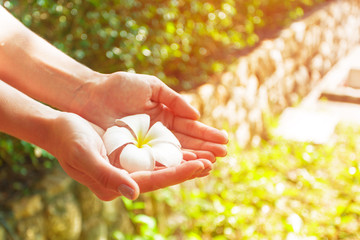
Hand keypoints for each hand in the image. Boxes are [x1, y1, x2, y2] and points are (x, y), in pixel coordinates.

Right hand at [50, 112, 211, 199]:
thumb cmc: (67, 141)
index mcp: (114, 184)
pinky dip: (171, 152)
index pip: (154, 181)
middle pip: (162, 176)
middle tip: (213, 161)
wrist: (58, 128)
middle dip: (188, 169)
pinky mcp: (127, 157)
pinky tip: (185, 147)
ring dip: (183, 160)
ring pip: (161, 166)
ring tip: (206, 156)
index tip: (201, 165)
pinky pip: (154, 156)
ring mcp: (126, 168)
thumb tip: (133, 193)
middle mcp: (124, 179)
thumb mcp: (84, 156)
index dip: (179, 173)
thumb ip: (107, 176)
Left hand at [76, 72, 227, 160]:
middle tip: (223, 155)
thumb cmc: (119, 87)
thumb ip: (174, 99)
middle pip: (185, 143)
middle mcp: (159, 133)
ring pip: (173, 154)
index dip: (206, 134)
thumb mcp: (151, 87)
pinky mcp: (133, 154)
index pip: (189, 127)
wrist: (90, 95)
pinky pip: (155, 160)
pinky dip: (171, 165)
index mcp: (165, 116)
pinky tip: (187, 167)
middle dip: (204, 148)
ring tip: (211, 163)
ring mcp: (147, 145)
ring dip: (193, 159)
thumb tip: (197, 114)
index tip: (224, 139)